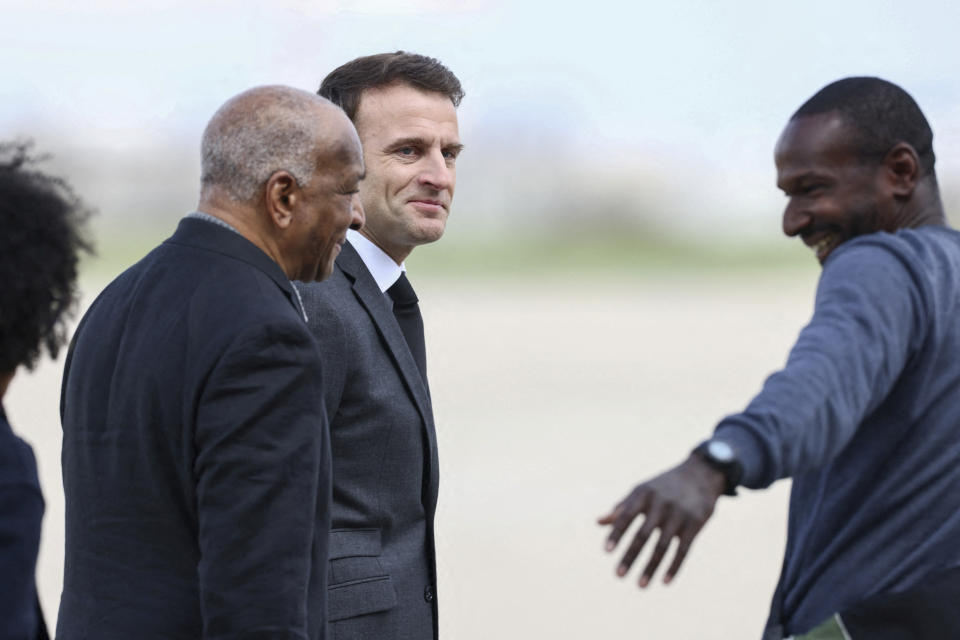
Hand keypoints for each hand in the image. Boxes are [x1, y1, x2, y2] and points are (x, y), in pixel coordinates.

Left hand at [598, 454, 724, 586]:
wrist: (700, 473)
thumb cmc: (664, 485)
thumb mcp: (642, 490)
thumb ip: (622, 507)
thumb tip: (598, 522)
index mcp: (643, 494)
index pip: (626, 516)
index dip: (616, 534)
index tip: (606, 551)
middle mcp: (660, 503)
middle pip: (642, 535)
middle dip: (630, 556)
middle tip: (618, 575)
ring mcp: (679, 514)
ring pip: (662, 546)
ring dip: (650, 567)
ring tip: (640, 585)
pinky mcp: (695, 523)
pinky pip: (683, 549)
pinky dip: (673, 566)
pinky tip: (664, 582)